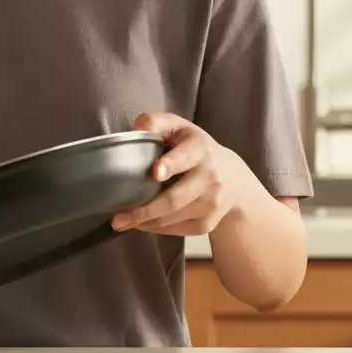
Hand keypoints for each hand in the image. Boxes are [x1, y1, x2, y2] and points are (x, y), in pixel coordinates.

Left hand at [111, 113, 247, 235]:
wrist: (233, 178)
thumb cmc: (193, 148)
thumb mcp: (178, 127)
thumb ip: (155, 123)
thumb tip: (134, 129)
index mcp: (199, 148)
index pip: (185, 157)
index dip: (170, 165)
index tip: (154, 173)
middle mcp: (210, 177)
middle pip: (175, 198)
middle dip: (146, 209)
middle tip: (118, 217)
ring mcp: (211, 203)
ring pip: (172, 217)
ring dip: (145, 221)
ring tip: (121, 221)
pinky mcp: (207, 223)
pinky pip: (176, 230)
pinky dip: (155, 228)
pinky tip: (141, 222)